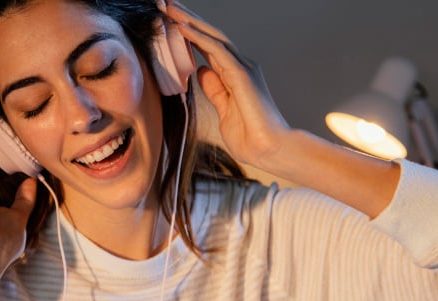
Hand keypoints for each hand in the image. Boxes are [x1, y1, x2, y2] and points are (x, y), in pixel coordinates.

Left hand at [166, 2, 290, 170]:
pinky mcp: (241, 75)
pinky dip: (198, 38)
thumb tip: (201, 71)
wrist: (271, 150)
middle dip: (188, 19)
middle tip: (166, 4)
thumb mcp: (223, 110)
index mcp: (235, 75)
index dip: (190, 33)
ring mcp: (242, 69)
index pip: (209, 47)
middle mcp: (240, 66)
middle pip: (210, 35)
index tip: (170, 22)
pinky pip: (217, 51)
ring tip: (169, 8)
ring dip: (189, 22)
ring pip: (212, 37)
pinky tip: (182, 28)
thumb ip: (214, 90)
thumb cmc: (250, 136)